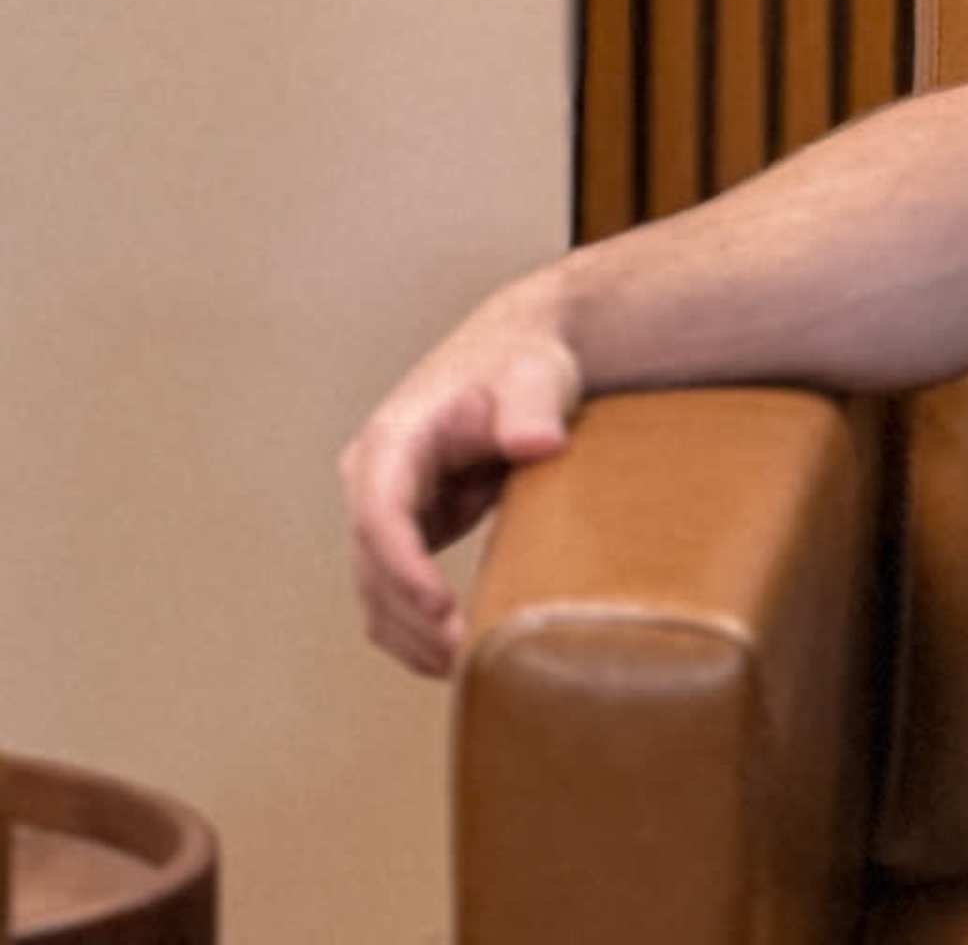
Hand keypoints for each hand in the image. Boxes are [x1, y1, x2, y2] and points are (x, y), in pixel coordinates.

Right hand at [338, 297, 582, 676]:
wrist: (521, 353)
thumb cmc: (525, 362)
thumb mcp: (535, 375)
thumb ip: (532, 407)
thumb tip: (537, 444)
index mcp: (392, 442)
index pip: (380, 515)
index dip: (405, 568)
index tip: (442, 610)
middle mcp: (374, 480)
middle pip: (373, 565)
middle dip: (413, 618)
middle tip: (468, 659)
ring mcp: (385, 509)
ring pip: (376, 590)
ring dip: (411, 635)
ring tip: (464, 671)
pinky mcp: (409, 530)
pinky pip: (396, 591)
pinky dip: (416, 629)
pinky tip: (455, 660)